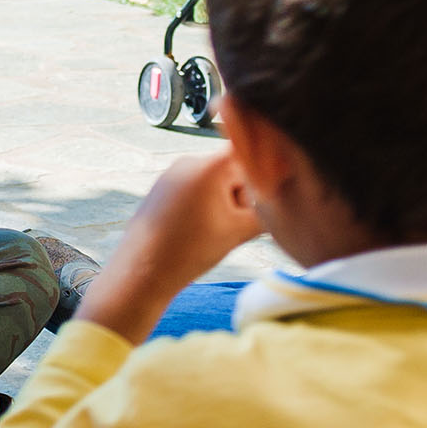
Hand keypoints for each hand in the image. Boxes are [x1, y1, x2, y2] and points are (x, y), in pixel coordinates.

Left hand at [76, 150, 262, 345]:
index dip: (265, 177)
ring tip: (210, 231)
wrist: (141, 271)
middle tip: (229, 225)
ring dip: (223, 203)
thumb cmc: (191, 251)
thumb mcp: (241, 230)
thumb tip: (285, 195)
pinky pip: (196, 189)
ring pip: (216, 182)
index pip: (253, 156)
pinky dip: (204, 206)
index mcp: (210, 165)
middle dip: (241, 196)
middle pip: (235, 171)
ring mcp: (172, 172)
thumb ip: (268, 208)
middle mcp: (189, 160)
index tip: (265, 200)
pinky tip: (194, 230)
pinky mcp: (162, 186)